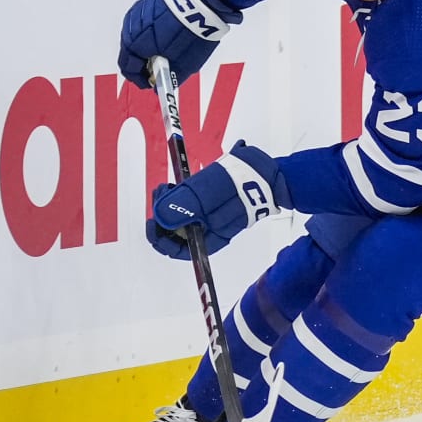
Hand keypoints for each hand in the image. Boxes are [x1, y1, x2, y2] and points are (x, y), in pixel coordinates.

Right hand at [118, 0, 242, 86]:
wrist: (202, 0)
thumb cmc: (191, 33)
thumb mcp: (184, 64)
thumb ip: (169, 78)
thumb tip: (160, 86)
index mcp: (133, 45)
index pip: (129, 69)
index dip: (141, 80)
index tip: (152, 84)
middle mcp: (129, 28)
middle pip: (130, 52)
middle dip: (144, 63)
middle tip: (160, 70)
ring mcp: (137, 13)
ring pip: (136, 37)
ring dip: (147, 47)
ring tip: (166, 52)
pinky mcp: (146, 3)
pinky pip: (143, 24)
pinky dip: (151, 34)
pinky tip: (166, 36)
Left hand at [148, 142, 290, 258]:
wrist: (269, 172)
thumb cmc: (243, 183)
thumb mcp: (209, 192)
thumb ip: (183, 205)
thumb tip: (159, 218)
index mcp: (211, 238)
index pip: (177, 250)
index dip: (159, 238)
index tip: (152, 219)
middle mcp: (210, 232)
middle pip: (176, 233)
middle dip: (163, 215)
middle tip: (162, 190)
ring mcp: (213, 219)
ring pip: (182, 219)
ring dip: (170, 204)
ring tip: (168, 185)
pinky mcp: (215, 206)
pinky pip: (192, 208)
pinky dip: (181, 197)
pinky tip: (179, 184)